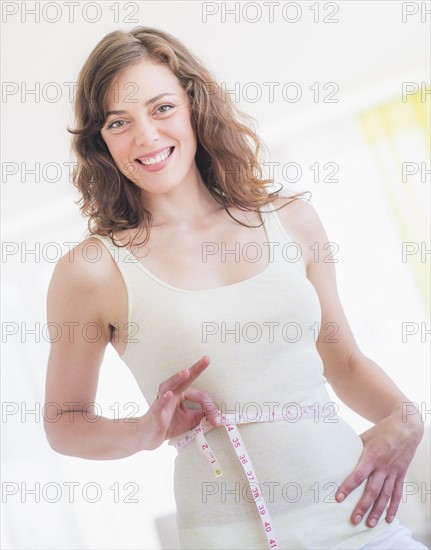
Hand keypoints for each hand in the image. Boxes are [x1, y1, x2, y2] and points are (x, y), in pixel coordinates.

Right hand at [139, 355, 219, 450]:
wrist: (148, 436)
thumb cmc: (168, 424)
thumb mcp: (189, 420)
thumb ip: (201, 414)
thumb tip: (217, 415)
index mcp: (181, 393)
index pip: (200, 395)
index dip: (210, 407)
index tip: (216, 421)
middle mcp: (172, 392)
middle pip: (185, 379)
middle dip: (196, 368)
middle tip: (207, 359)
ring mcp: (162, 401)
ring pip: (170, 386)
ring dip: (178, 378)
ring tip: (186, 372)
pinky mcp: (155, 412)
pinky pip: (159, 404)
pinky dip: (164, 399)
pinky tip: (169, 394)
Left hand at [335, 406, 423, 527]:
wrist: (406, 427)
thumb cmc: (382, 430)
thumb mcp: (365, 436)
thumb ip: (354, 447)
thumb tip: (338, 454)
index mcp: (372, 456)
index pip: (358, 475)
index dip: (348, 487)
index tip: (339, 498)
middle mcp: (383, 467)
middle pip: (372, 490)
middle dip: (363, 506)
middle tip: (354, 520)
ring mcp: (393, 472)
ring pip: (385, 496)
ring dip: (378, 511)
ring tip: (370, 524)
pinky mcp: (401, 475)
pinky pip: (398, 494)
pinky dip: (394, 507)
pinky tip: (389, 519)